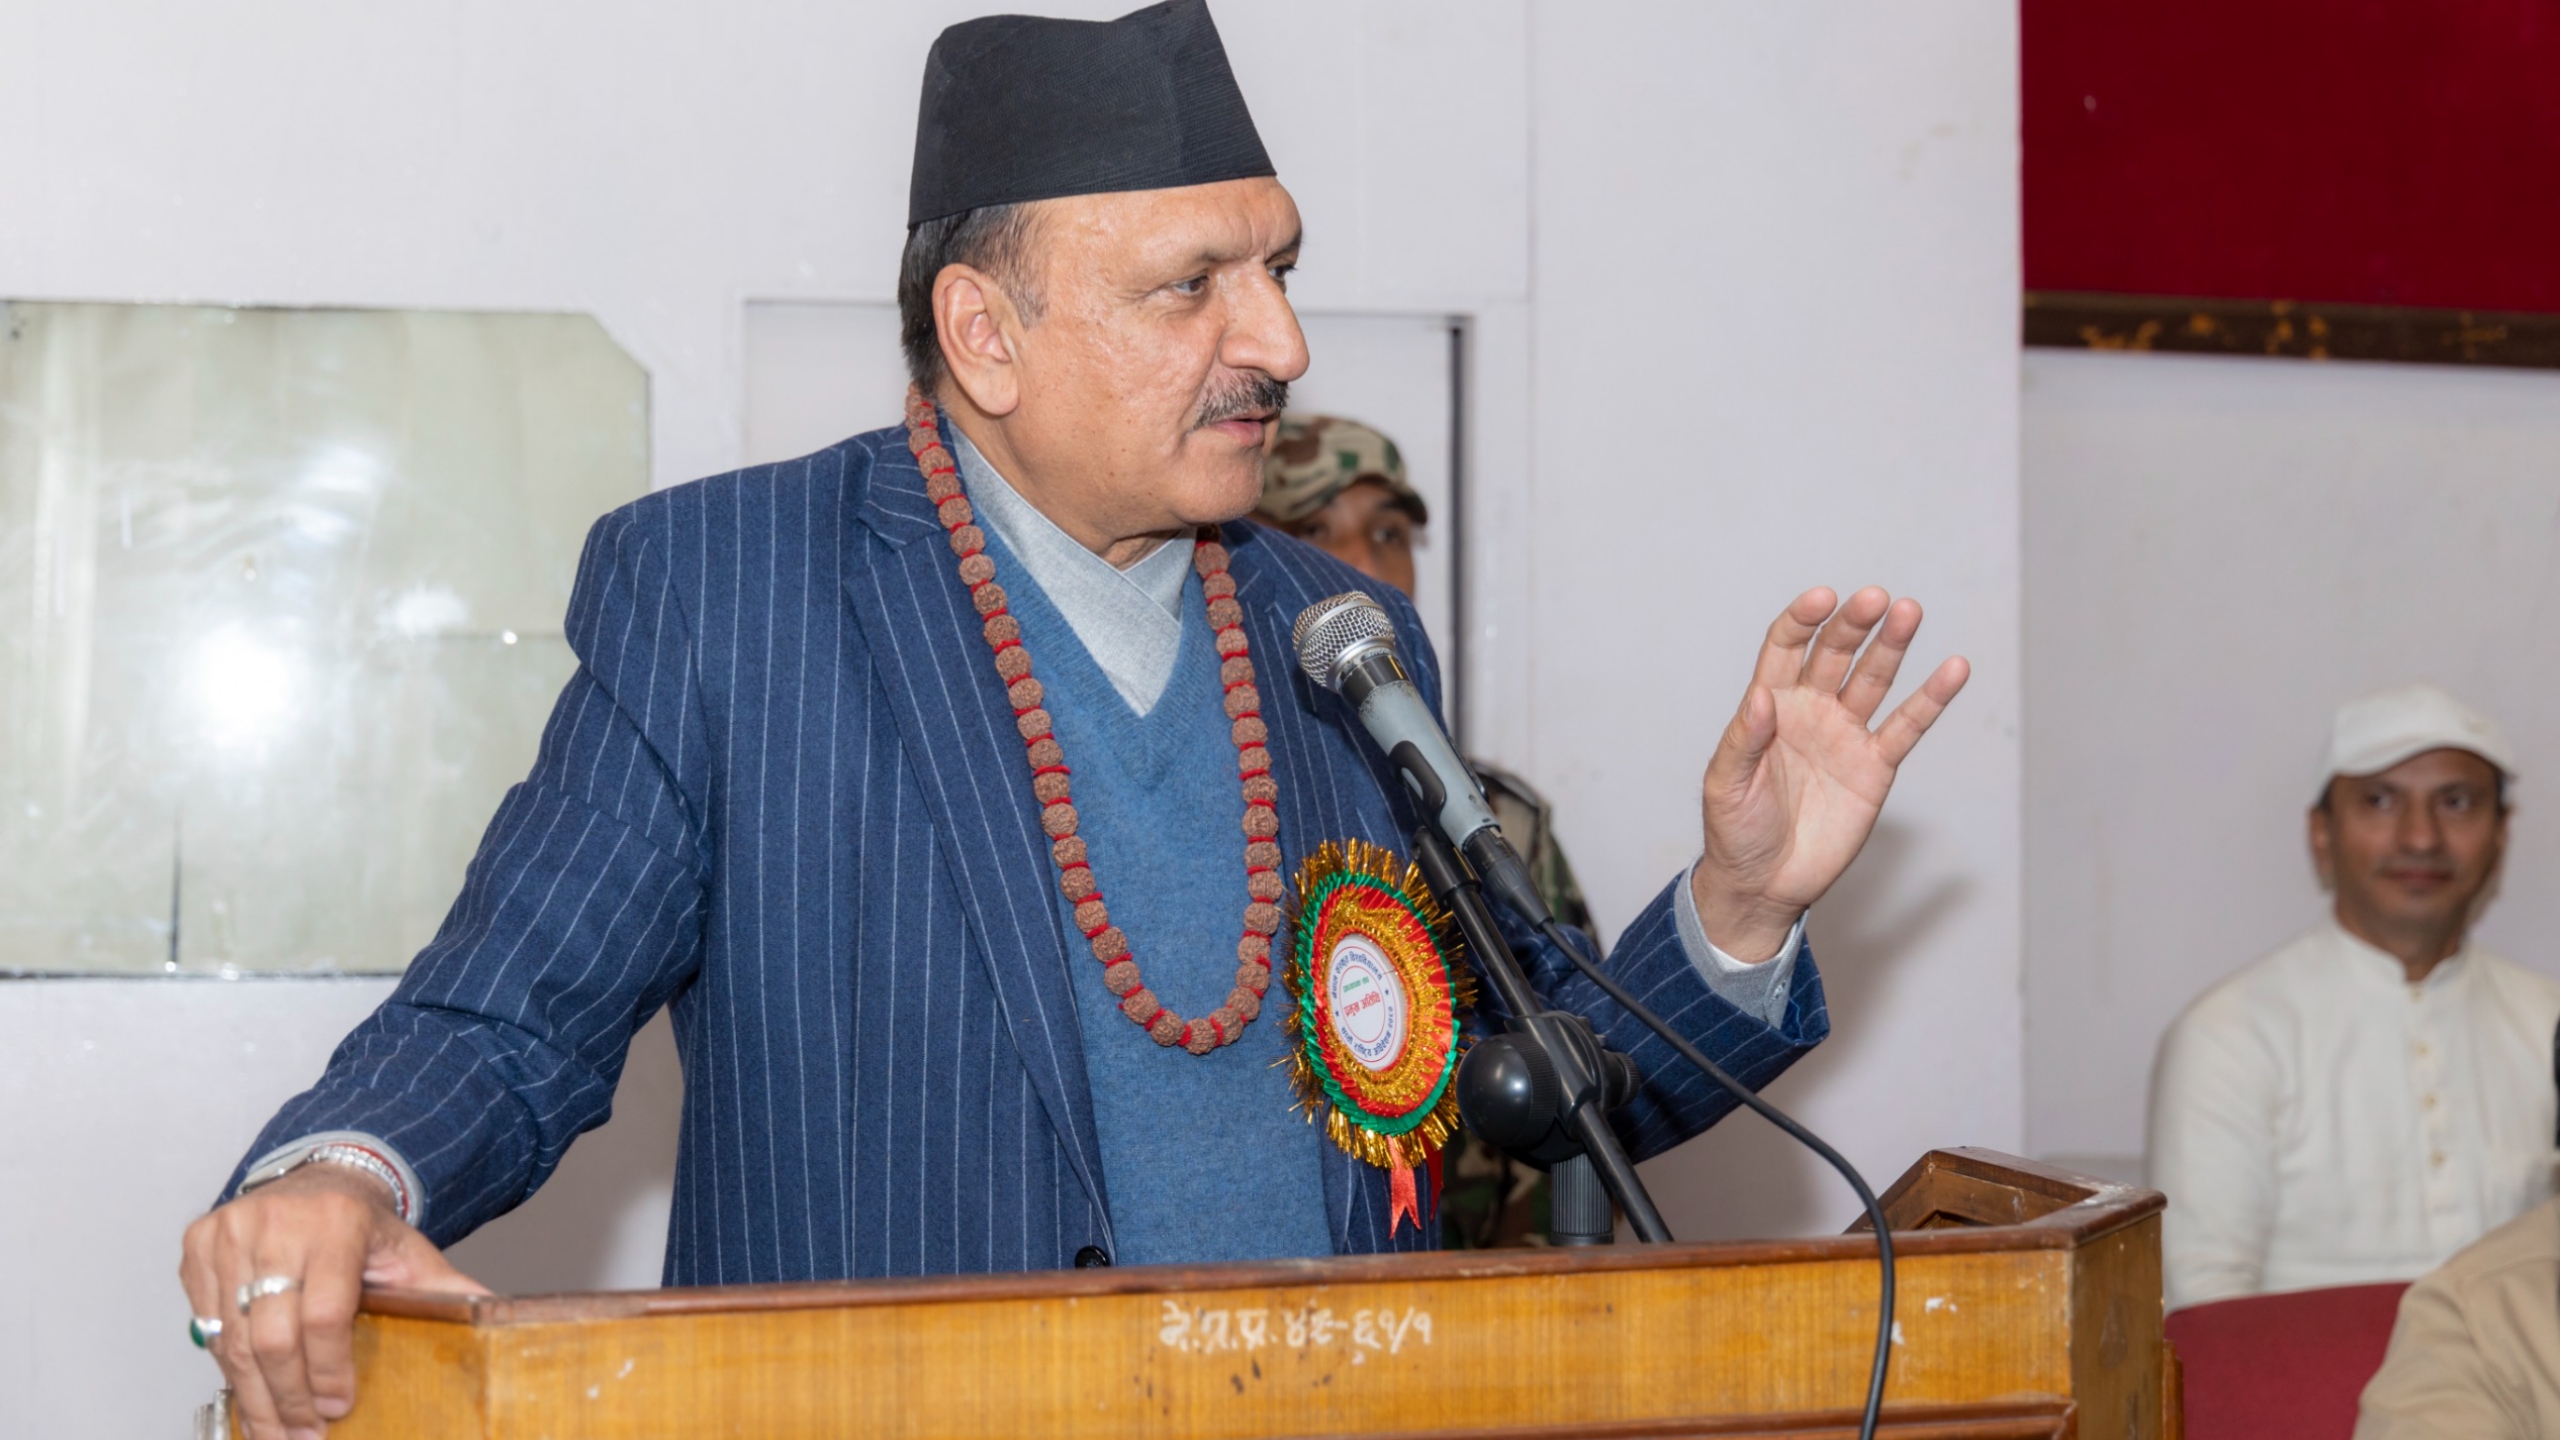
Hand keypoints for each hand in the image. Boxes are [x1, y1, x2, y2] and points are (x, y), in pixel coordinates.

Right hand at [180, 1165, 487, 1439]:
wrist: (317, 1180)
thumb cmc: (361, 1226)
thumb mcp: (409, 1252)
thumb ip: (446, 1290)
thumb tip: (494, 1318)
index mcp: (337, 1222)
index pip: (325, 1314)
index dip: (329, 1369)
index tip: (339, 1407)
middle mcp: (277, 1223)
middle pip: (273, 1335)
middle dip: (289, 1397)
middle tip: (305, 1435)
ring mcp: (230, 1232)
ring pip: (233, 1339)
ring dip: (255, 1397)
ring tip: (276, 1435)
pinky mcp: (198, 1246)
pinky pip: (206, 1325)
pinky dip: (228, 1369)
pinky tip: (250, 1399)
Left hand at [1692, 586, 1969, 960]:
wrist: (1765, 883)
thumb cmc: (1736, 831)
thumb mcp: (1726, 785)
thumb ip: (1744, 739)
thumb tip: (1760, 697)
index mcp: (1770, 706)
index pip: (1787, 647)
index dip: (1803, 620)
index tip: (1823, 599)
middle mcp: (1810, 710)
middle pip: (1835, 654)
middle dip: (1854, 625)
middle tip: (1877, 599)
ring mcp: (1845, 735)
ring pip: (1873, 679)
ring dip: (1891, 646)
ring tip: (1909, 612)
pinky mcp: (1875, 766)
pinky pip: (1907, 727)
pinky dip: (1931, 699)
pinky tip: (1953, 669)